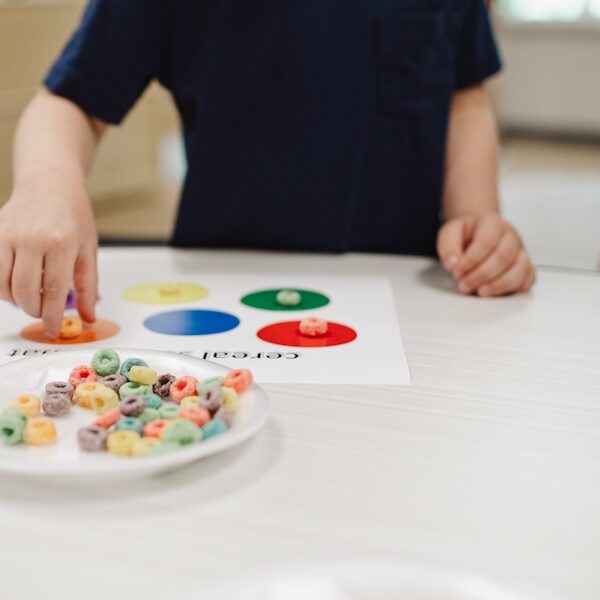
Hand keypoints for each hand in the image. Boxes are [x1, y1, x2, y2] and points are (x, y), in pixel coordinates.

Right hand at [0, 185, 97, 337]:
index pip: (52, 291)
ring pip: (2, 285)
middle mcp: (32, 238)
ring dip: (15, 299)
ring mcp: (8, 234)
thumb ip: (87, 286)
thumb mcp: (88, 250)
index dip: (50, 316)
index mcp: (61, 243)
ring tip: (30, 295)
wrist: (50, 185)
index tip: (51, 330)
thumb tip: (88, 317)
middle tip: (42, 310)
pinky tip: (14, 283)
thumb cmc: (72, 216)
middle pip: (24, 291)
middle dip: (33, 309)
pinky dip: (0, 285)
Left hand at [437, 213, 534, 296]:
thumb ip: (448, 245)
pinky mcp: (525, 268)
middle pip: (503, 258)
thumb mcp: (450, 232)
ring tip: (479, 292)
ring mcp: (521, 252)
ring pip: (519, 270)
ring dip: (498, 285)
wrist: (480, 231)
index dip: (471, 261)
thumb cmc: (467, 234)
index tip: (456, 273)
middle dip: (481, 275)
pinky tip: (494, 293)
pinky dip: (512, 289)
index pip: (487, 242)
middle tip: (463, 285)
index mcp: (493, 224)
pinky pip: (527, 280)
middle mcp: (511, 237)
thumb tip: (453, 264)